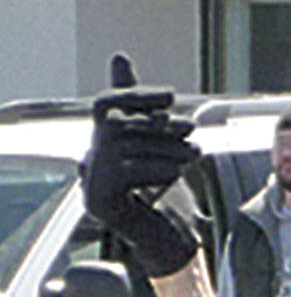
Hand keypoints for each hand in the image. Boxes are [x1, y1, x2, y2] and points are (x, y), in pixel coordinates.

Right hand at [81, 53, 201, 276]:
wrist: (170, 240)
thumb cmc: (166, 187)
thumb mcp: (162, 143)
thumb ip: (146, 108)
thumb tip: (117, 56)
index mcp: (104, 141)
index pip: (107, 103)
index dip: (136, 94)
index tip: (170, 95)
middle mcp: (90, 160)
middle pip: (117, 125)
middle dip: (157, 124)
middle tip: (191, 128)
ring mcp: (91, 182)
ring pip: (125, 149)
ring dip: (165, 147)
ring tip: (193, 153)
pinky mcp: (98, 201)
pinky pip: (124, 173)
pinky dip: (155, 167)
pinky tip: (177, 170)